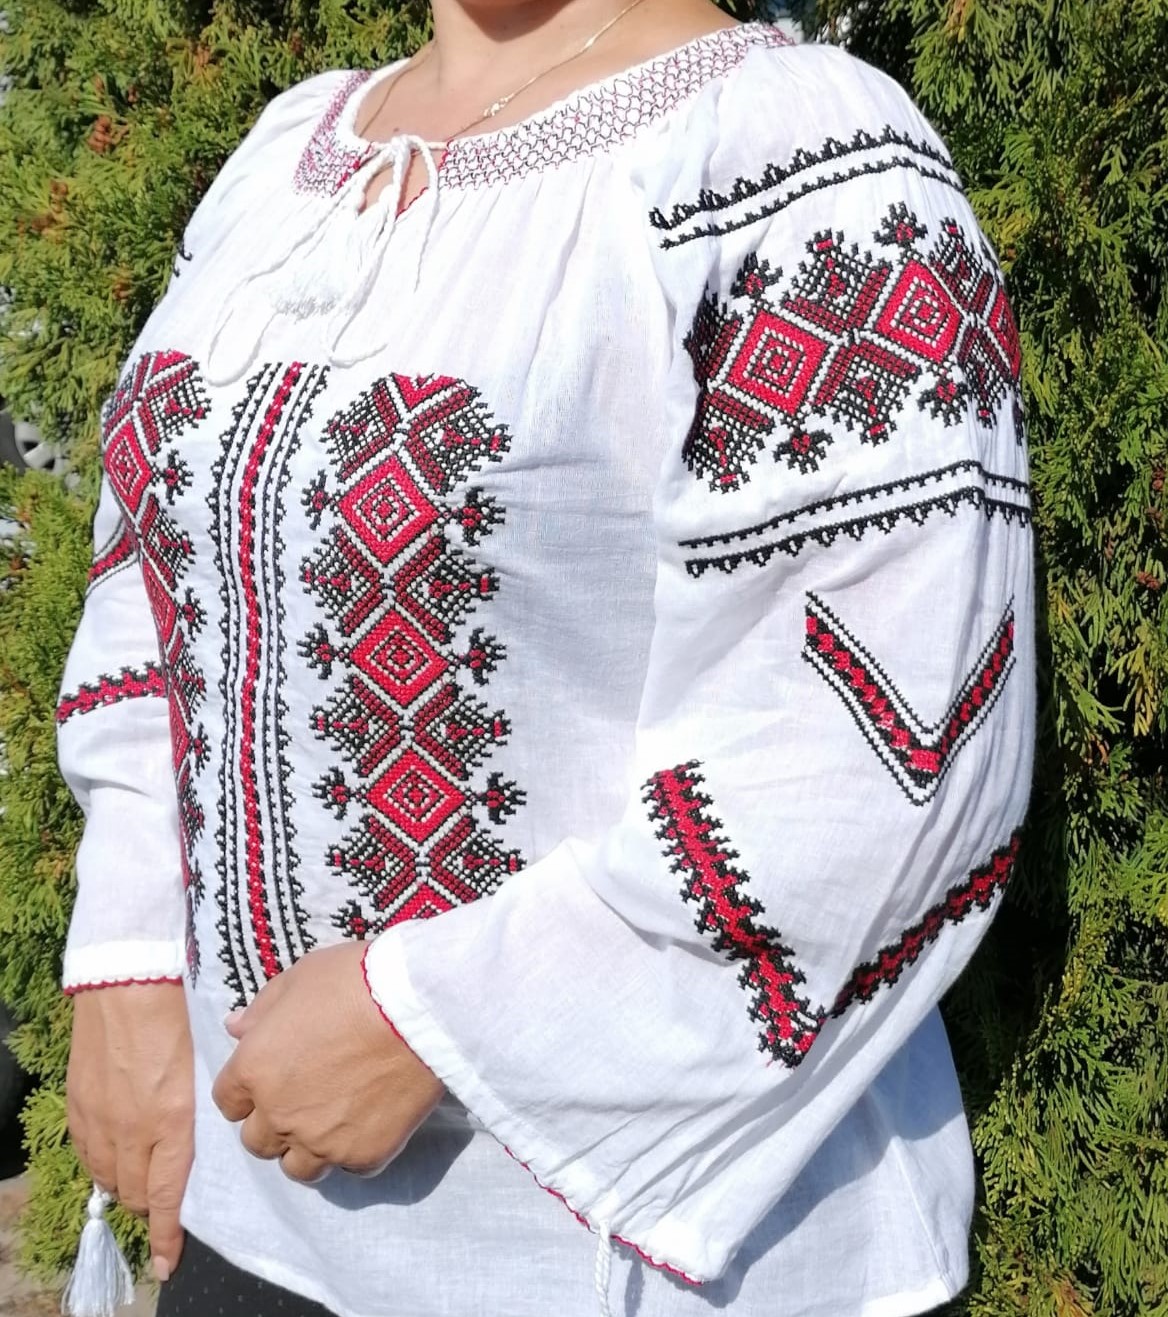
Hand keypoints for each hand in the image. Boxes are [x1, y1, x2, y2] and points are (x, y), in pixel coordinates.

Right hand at [66, 982, 193, 1281]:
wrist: (128, 983)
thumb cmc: (180, 1015)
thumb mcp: (207, 1063)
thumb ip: (207, 1099)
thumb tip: (221, 1116)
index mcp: (172, 1121)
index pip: (167, 1195)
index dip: (167, 1235)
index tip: (168, 1264)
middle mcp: (133, 1131)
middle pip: (138, 1194)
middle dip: (153, 1208)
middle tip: (165, 1204)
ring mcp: (101, 1120)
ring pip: (110, 1178)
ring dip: (127, 1186)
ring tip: (143, 1179)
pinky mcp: (79, 1105)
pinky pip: (87, 1153)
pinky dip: (102, 1163)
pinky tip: (114, 1155)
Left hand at [211, 942, 443, 1182]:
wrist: (419, 1007)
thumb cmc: (354, 982)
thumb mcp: (300, 978)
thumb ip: (262, 1009)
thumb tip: (235, 1028)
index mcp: (253, 1070)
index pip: (228, 1102)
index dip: (248, 1090)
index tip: (271, 1078)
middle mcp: (278, 1114)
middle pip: (257, 1142)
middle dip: (274, 1122)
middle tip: (305, 1098)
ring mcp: (321, 1141)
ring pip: (298, 1168)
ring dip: (308, 1147)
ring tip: (334, 1121)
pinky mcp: (363, 1155)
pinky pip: (348, 1167)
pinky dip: (354, 1149)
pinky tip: (371, 1121)